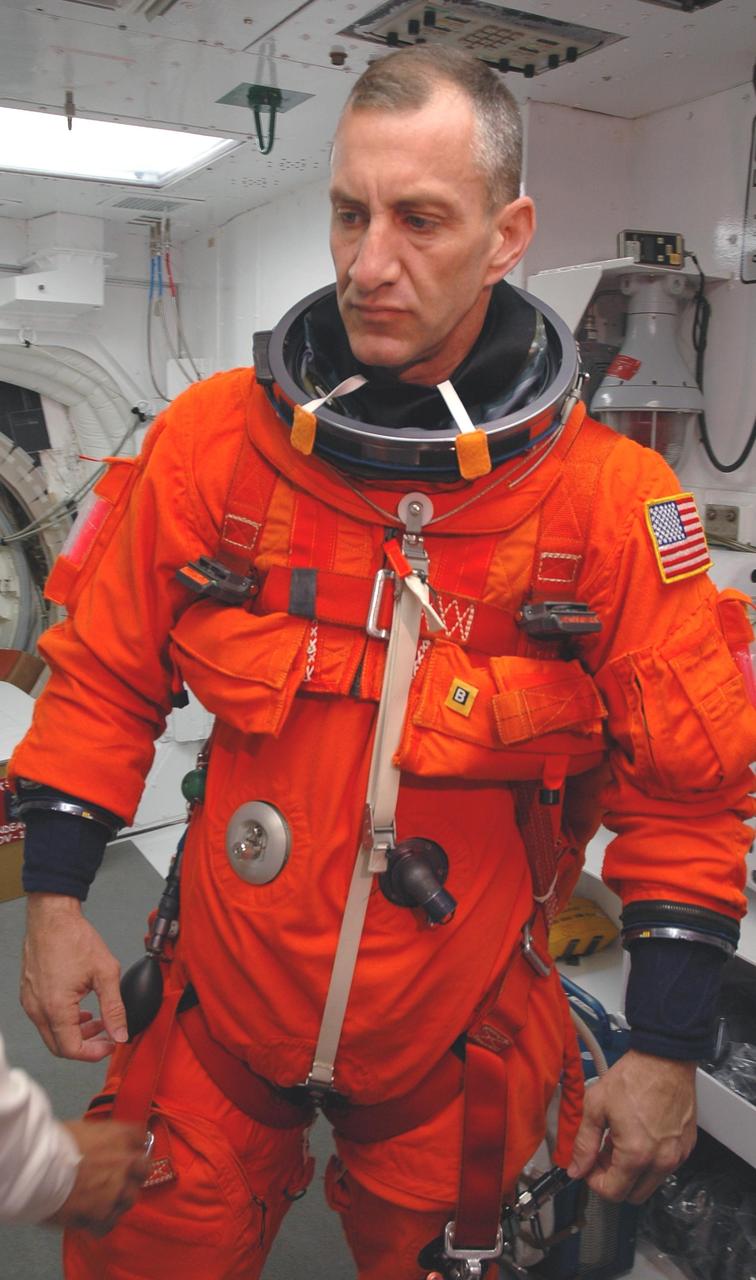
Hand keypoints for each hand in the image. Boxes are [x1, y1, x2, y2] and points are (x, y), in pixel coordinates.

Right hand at [22, 894, 128, 1060]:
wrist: (52, 916)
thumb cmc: (74, 937)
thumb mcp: (105, 973)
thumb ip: (114, 1008)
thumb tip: (121, 1033)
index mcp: (55, 1007)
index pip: (72, 1050)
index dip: (94, 1053)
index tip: (111, 1044)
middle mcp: (38, 1008)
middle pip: (59, 1047)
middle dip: (86, 1045)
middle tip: (106, 1035)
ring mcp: (30, 1001)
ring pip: (51, 1034)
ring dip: (75, 1033)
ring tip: (97, 1021)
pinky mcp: (29, 993)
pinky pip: (45, 1019)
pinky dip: (64, 1021)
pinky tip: (80, 1009)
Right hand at [48, 1119, 148, 1232]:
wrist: (37, 1168)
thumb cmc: (52, 1144)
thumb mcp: (80, 1130)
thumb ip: (99, 1139)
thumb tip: (97, 1146)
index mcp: (119, 1135)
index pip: (140, 1137)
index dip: (132, 1146)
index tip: (126, 1151)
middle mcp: (125, 1161)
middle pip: (143, 1168)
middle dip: (133, 1173)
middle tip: (117, 1178)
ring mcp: (117, 1190)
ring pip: (130, 1199)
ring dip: (117, 1200)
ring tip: (99, 1201)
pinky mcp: (103, 1214)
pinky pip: (110, 1223)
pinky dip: (100, 1223)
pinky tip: (89, 1219)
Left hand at [567, 1050, 696, 1203]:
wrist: (665, 1058)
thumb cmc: (633, 1077)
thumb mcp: (596, 1106)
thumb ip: (584, 1143)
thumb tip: (575, 1168)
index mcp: (636, 1155)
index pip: (612, 1192)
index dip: (594, 1181)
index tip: (588, 1165)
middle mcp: (661, 1162)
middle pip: (633, 1195)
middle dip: (614, 1180)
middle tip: (602, 1154)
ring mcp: (677, 1156)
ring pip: (650, 1183)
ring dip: (632, 1171)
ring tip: (620, 1140)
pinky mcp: (686, 1147)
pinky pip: (665, 1167)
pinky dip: (650, 1160)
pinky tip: (638, 1135)